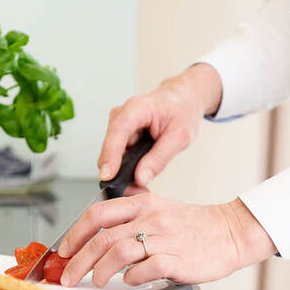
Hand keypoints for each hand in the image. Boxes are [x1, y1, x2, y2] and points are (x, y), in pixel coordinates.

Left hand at [57, 194, 275, 286]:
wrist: (231, 232)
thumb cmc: (194, 226)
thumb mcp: (159, 208)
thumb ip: (131, 211)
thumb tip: (101, 220)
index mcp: (142, 204)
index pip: (97, 214)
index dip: (75, 234)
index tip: (64, 251)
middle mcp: (150, 218)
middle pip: (102, 238)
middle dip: (78, 260)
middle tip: (68, 276)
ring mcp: (164, 238)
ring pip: (119, 252)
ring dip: (100, 271)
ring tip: (97, 282)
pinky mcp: (177, 259)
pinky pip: (146, 269)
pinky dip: (132, 279)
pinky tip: (130, 282)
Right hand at [98, 63, 221, 186]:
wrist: (182, 100)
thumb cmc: (182, 111)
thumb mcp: (180, 136)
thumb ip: (160, 158)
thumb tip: (140, 178)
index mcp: (137, 108)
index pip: (118, 132)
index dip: (110, 155)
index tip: (107, 175)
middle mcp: (122, 114)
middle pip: (110, 146)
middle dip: (118, 171)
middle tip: (134, 190)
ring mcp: (118, 124)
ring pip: (112, 154)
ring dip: (123, 170)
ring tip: (142, 181)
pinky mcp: (119, 135)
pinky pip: (117, 155)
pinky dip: (126, 166)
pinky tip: (139, 171)